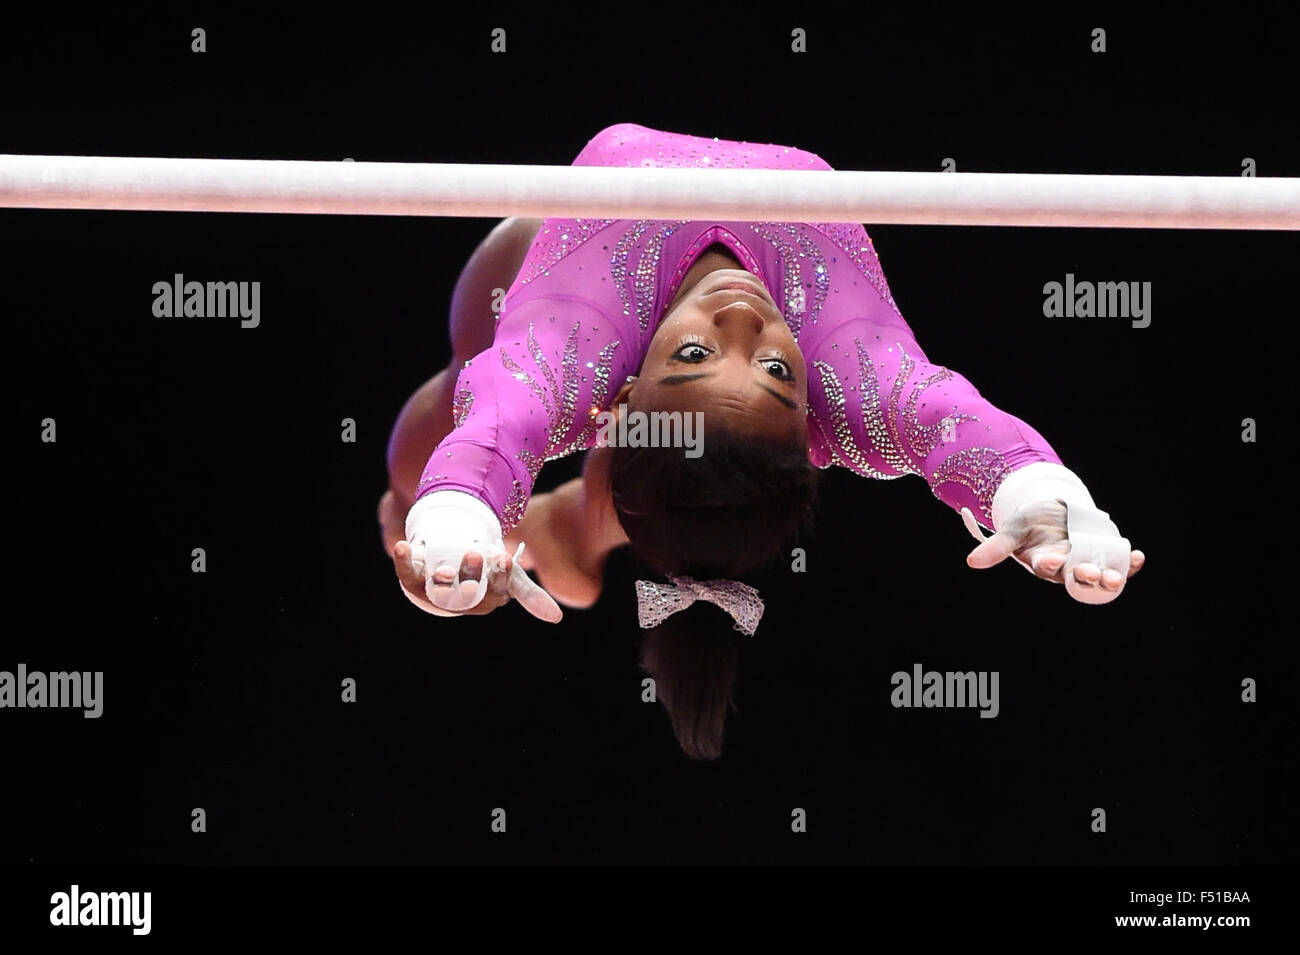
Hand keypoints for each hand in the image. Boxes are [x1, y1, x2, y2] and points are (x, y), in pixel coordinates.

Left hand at [395, 490, 562, 621]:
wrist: (454, 550)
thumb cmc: (485, 569)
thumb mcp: (509, 577)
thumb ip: (529, 596)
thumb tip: (557, 618)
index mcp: (481, 603)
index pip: (492, 596)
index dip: (497, 578)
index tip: (503, 556)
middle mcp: (456, 602)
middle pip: (463, 595)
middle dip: (469, 576)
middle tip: (476, 553)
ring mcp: (432, 592)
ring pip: (434, 590)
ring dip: (438, 579)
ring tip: (444, 566)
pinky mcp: (412, 579)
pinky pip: (406, 573)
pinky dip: (403, 560)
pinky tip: (404, 546)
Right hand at [961, 499, 1144, 604]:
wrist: (1055, 511)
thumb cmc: (1031, 522)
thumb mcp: (1013, 529)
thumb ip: (996, 547)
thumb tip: (971, 562)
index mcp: (1043, 562)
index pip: (1046, 568)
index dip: (1049, 565)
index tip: (1051, 559)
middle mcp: (1067, 567)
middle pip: (1077, 578)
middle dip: (1085, 578)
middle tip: (1091, 573)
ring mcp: (1087, 561)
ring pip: (1101, 576)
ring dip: (1111, 579)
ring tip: (1117, 577)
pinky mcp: (1104, 555)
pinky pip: (1119, 564)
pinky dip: (1130, 563)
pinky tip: (1137, 557)